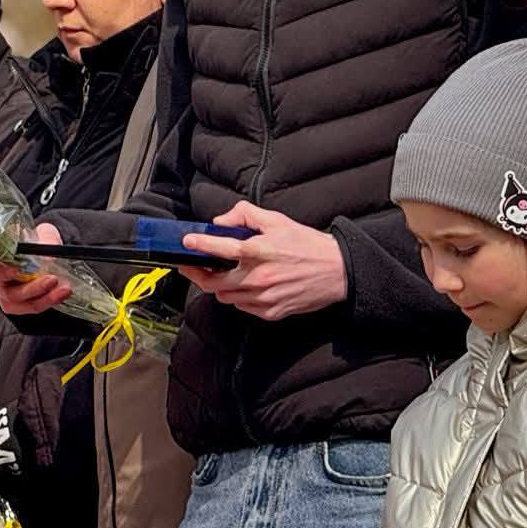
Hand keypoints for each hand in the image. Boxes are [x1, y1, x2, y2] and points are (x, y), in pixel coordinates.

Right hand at [0, 223, 73, 315]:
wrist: (47, 258)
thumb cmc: (36, 244)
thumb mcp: (42, 233)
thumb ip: (45, 237)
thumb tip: (50, 248)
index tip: (17, 270)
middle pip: (0, 290)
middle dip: (27, 287)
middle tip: (49, 280)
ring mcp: (4, 294)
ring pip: (17, 301)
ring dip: (42, 295)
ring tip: (62, 287)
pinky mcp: (18, 306)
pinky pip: (29, 307)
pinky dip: (48, 301)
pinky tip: (61, 293)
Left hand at [177, 202, 347, 320]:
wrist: (339, 271)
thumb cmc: (308, 245)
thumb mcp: (278, 221)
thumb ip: (246, 215)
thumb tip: (222, 222)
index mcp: (258, 252)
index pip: (219, 248)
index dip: (199, 245)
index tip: (187, 242)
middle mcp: (257, 278)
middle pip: (212, 283)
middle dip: (197, 274)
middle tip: (192, 265)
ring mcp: (263, 298)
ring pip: (225, 297)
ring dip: (219, 286)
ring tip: (222, 274)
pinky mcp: (270, 312)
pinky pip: (243, 307)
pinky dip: (238, 297)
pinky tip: (245, 286)